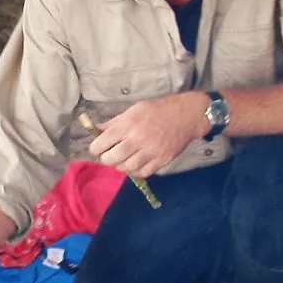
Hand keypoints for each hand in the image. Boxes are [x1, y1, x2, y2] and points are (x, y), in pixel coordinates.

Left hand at [87, 93, 207, 176]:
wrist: (186, 115)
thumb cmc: (159, 110)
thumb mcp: (135, 109)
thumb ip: (115, 122)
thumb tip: (98, 129)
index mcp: (128, 124)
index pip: (102, 143)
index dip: (96, 148)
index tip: (98, 148)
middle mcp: (137, 139)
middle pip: (112, 159)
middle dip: (106, 159)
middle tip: (109, 155)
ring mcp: (150, 151)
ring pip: (126, 168)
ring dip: (121, 166)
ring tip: (123, 159)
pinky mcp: (161, 160)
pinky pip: (142, 173)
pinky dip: (136, 171)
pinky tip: (136, 163)